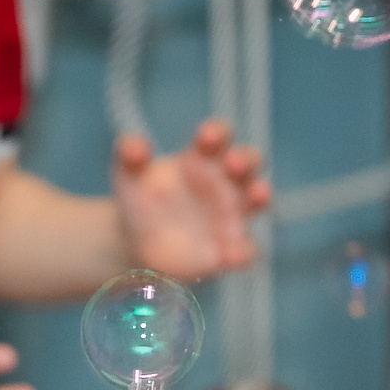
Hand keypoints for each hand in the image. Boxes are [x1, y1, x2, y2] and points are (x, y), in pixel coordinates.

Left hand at [112, 120, 272, 281]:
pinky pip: (247, 250)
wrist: (137, 243)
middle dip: (246, 159)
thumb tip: (135, 146)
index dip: (217, 133)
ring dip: (261, 194)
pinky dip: (244, 252)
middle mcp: (225, 182)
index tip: (205, 136)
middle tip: (233, 163)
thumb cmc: (139, 200)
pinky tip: (230, 257)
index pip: (219, 137)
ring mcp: (232, 215)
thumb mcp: (128, 175)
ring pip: (258, 199)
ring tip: (258, 194)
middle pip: (249, 162)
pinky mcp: (230, 249)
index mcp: (201, 159)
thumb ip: (129, 155)